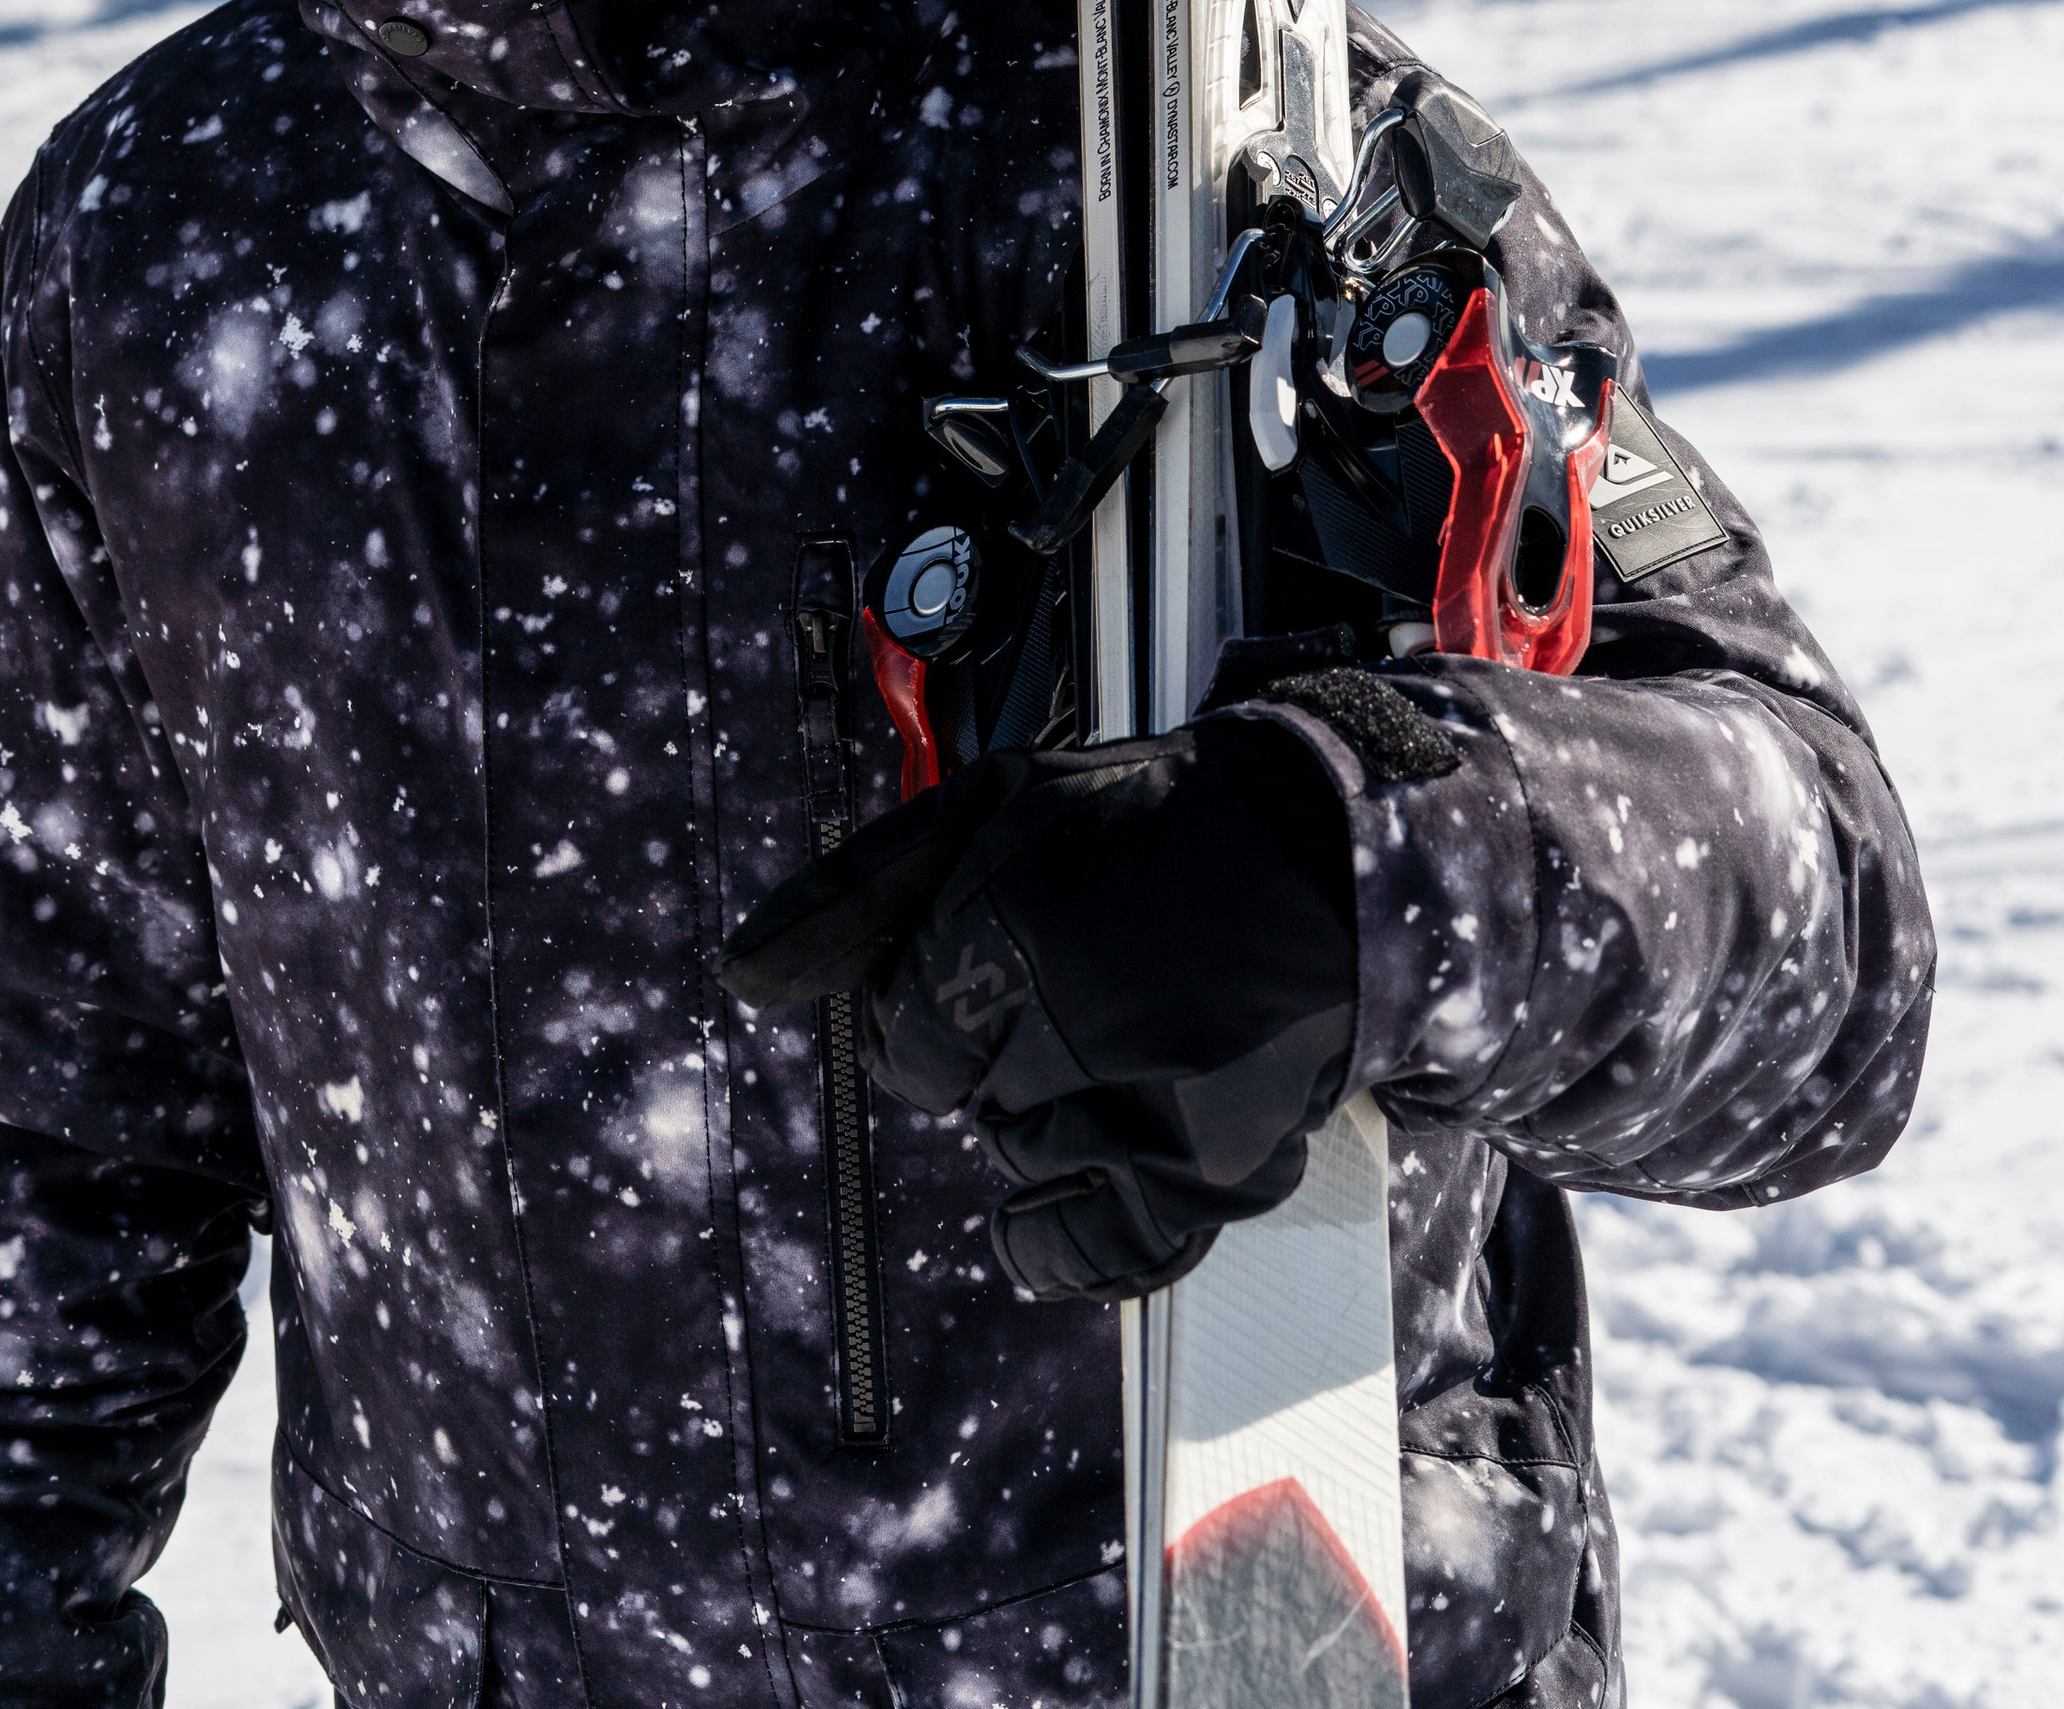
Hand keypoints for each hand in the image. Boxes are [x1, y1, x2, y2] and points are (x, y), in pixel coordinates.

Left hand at [721, 716, 1355, 1301]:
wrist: (1324, 856)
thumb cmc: (1144, 822)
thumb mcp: (985, 811)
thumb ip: (854, 893)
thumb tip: (740, 977)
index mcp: (1002, 930)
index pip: (905, 1036)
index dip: (938, 1000)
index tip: (994, 962)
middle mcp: (1065, 1028)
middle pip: (965, 1099)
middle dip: (999, 1048)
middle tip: (1075, 984)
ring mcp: (1139, 1110)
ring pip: (1022, 1159)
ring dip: (1048, 1113)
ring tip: (1121, 1033)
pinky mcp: (1205, 1174)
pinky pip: (1092, 1253)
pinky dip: (1071, 1226)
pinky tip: (1093, 1155)